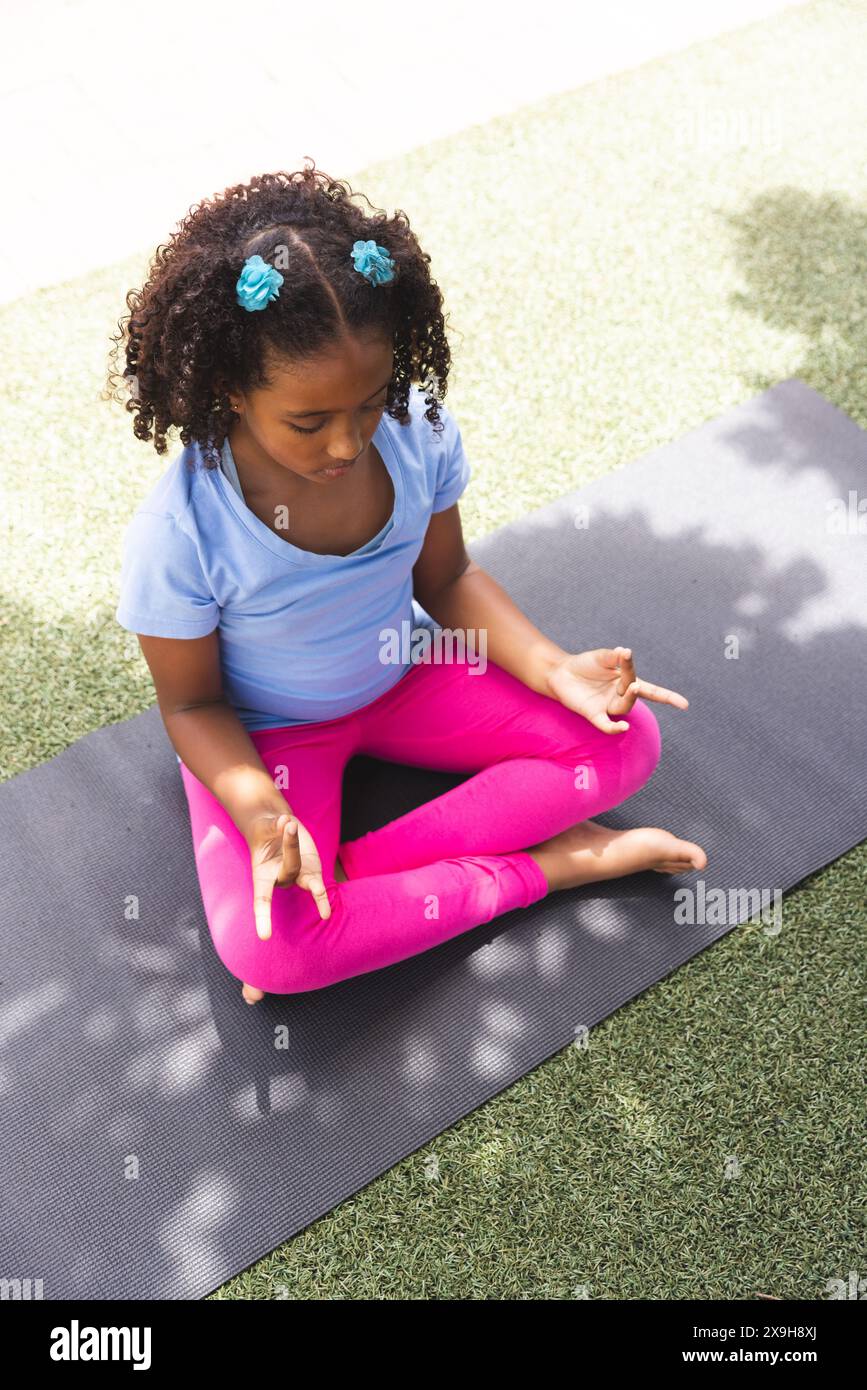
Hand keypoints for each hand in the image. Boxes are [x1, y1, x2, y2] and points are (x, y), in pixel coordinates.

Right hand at [248, 811, 330, 940]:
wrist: (275, 825)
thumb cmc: (265, 829)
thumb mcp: (265, 824)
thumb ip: (275, 826)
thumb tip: (287, 823)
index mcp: (262, 874)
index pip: (262, 899)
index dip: (263, 917)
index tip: (265, 937)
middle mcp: (280, 879)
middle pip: (291, 869)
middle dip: (291, 846)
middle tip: (288, 825)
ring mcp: (299, 876)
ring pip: (308, 880)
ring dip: (315, 885)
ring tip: (321, 902)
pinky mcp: (313, 872)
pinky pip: (319, 885)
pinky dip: (322, 894)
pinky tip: (326, 914)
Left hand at [546, 646, 688, 733]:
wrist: (560, 672)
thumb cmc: (584, 664)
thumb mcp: (601, 656)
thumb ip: (614, 656)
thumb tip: (625, 652)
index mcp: (626, 682)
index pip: (651, 690)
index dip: (668, 697)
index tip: (684, 704)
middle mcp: (619, 695)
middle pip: (636, 695)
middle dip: (638, 687)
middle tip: (635, 680)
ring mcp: (606, 706)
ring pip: (624, 707)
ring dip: (630, 699)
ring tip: (633, 686)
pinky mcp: (592, 713)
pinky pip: (606, 724)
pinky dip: (613, 727)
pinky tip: (622, 728)